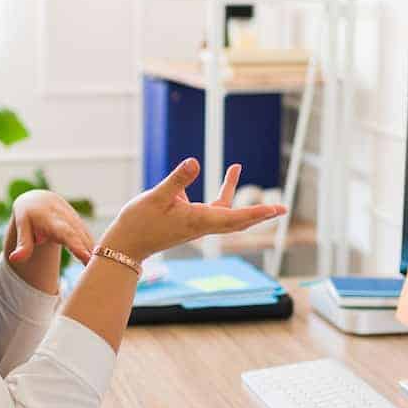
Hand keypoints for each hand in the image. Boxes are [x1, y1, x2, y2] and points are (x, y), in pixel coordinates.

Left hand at [6, 190, 94, 264]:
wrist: (38, 199)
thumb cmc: (28, 214)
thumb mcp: (22, 226)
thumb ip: (22, 245)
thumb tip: (14, 260)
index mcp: (52, 219)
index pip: (66, 233)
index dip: (77, 245)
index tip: (86, 257)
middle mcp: (67, 218)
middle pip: (81, 237)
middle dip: (90, 252)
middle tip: (98, 270)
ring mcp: (76, 221)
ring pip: (88, 237)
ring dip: (96, 252)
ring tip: (102, 270)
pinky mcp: (80, 225)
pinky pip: (89, 238)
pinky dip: (95, 249)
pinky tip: (101, 262)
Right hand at [100, 159, 284, 261]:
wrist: (126, 245)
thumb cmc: (139, 223)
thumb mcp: (156, 196)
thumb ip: (177, 179)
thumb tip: (195, 162)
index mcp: (198, 220)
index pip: (234, 217)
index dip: (256, 212)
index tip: (275, 210)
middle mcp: (202, 224)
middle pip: (238, 220)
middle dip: (259, 213)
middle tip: (281, 209)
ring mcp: (196, 224)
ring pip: (225, 213)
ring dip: (235, 195)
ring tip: (235, 166)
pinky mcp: (189, 221)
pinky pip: (212, 208)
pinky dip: (218, 193)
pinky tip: (211, 176)